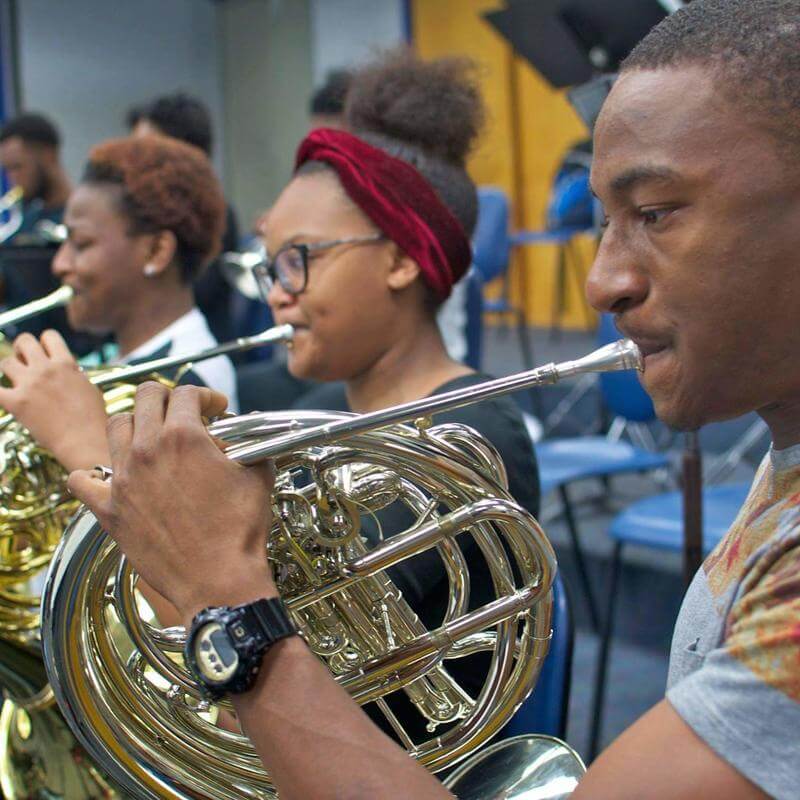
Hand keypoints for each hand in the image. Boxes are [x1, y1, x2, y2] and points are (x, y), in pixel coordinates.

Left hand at [0, 330, 108, 470]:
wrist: (84, 441)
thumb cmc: (93, 419)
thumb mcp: (90, 388)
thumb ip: (74, 374)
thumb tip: (67, 371)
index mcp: (66, 364)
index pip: (49, 336)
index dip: (45, 343)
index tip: (44, 352)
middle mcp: (46, 369)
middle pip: (23, 341)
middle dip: (21, 349)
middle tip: (23, 361)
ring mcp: (29, 385)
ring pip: (5, 362)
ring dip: (9, 370)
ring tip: (16, 382)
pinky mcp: (15, 403)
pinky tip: (1, 394)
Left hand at [69, 382, 276, 622]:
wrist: (218, 581)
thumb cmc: (240, 530)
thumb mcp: (258, 476)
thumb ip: (253, 445)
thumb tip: (250, 435)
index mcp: (184, 437)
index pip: (186, 393)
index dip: (206, 396)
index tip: (217, 409)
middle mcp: (147, 449)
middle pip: (146, 397)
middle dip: (169, 399)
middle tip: (183, 415)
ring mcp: (123, 479)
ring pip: (115, 426)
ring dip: (135, 425)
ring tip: (151, 440)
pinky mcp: (109, 509)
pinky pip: (81, 480)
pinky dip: (91, 474)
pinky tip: (108, 476)